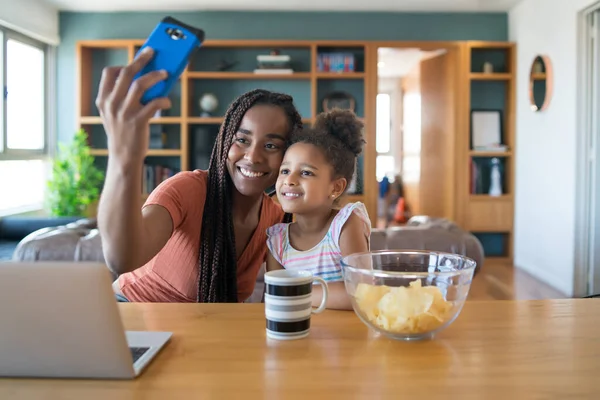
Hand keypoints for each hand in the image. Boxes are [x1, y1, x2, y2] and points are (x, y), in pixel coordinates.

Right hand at [95, 47, 171, 164]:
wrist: (123, 157)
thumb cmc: (122, 133)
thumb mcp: (114, 114)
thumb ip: (121, 98)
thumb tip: (144, 79)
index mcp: (103, 100)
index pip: (109, 73)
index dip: (123, 64)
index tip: (135, 61)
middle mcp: (112, 103)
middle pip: (127, 72)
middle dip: (141, 59)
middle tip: (152, 52)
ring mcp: (124, 112)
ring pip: (140, 84)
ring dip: (156, 75)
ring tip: (165, 73)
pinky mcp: (138, 121)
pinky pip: (154, 103)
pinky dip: (163, 99)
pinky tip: (167, 101)